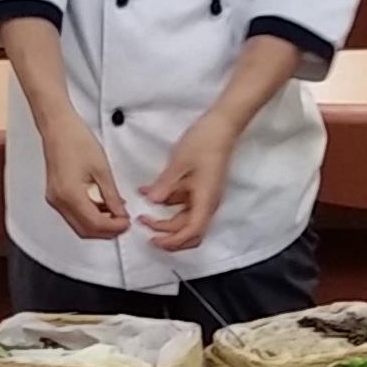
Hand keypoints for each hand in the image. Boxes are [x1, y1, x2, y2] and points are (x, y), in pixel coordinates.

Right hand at [39, 115, 131, 240]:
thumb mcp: (102, 169)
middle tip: (123, 223)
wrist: (58, 126)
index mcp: (70, 194)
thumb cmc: (75, 139)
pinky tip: (103, 207)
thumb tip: (121, 212)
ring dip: (98, 224)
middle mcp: (59, 201)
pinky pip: (73, 214)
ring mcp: (55, 199)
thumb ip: (112, 195)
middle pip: (85, 230)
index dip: (113, 227)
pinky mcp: (55, 195)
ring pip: (78, 224)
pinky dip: (89, 215)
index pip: (94, 224)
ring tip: (117, 215)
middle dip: (106, 231)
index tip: (126, 223)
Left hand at [139, 114, 243, 251]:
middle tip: (145, 226)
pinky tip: (150, 194)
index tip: (152, 239)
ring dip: (166, 222)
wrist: (221, 125)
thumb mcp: (179, 162)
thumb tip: (153, 202)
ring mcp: (205, 196)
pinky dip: (168, 204)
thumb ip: (165, 185)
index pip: (191, 232)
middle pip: (190, 232)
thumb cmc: (204, 142)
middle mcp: (208, 203)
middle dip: (168, 236)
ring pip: (186, 220)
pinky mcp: (201, 189)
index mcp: (206, 200)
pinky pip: (184, 204)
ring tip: (144, 214)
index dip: (172, 241)